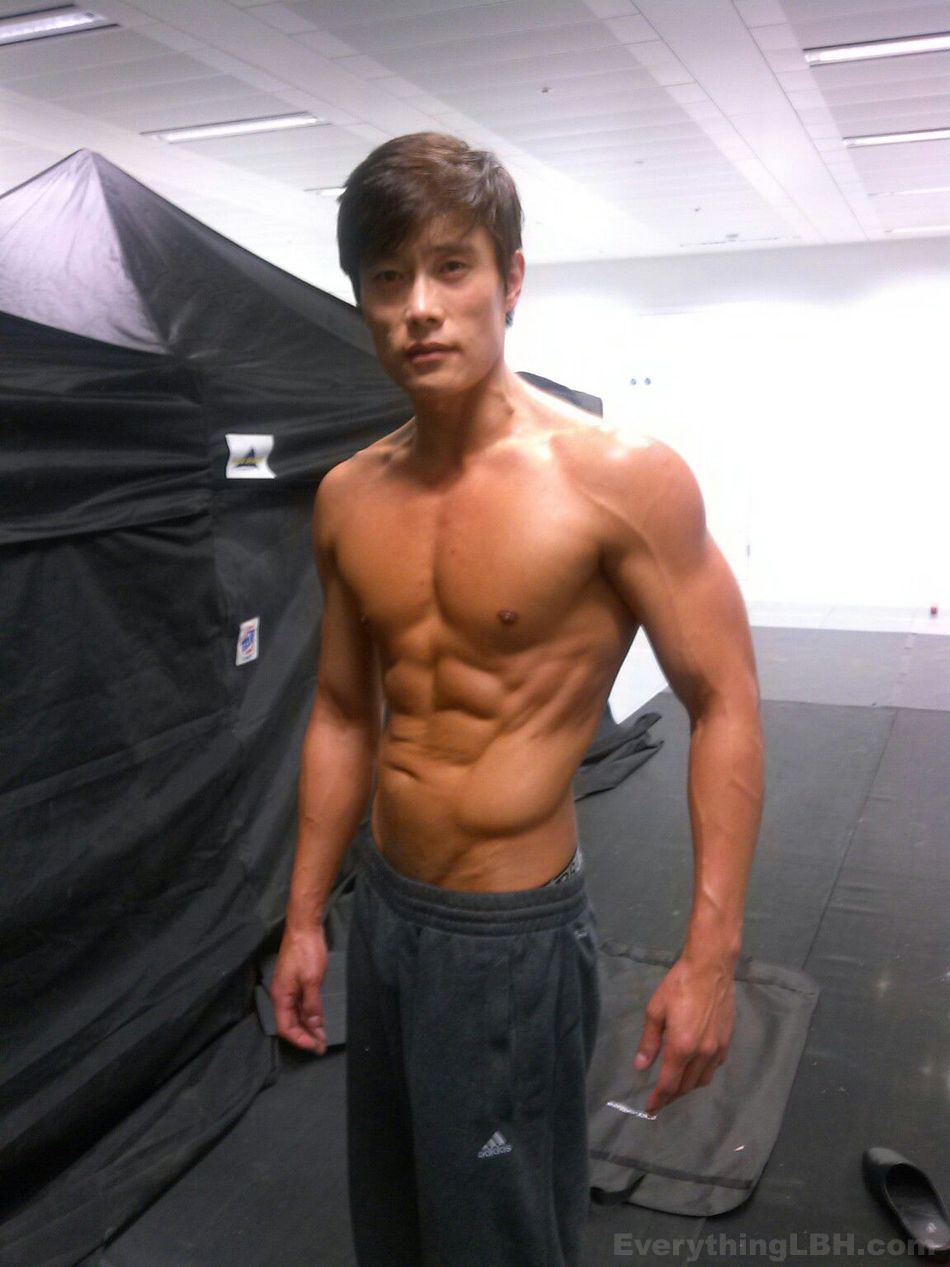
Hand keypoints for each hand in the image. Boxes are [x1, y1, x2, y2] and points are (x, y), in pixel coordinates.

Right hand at [270, 924, 328, 1053]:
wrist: (304, 927)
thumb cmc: (306, 952)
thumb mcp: (311, 980)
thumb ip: (311, 1004)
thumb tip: (313, 1025)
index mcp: (281, 996)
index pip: (285, 1027)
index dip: (299, 1039)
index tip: (315, 1046)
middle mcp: (282, 994)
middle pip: (290, 1023)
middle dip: (305, 1036)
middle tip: (321, 1046)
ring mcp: (288, 988)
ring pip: (296, 1014)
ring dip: (308, 1026)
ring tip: (322, 1037)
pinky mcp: (296, 981)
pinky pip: (300, 1004)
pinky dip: (309, 1014)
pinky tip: (318, 1019)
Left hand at [633, 954, 735, 1113]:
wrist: (711, 968)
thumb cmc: (679, 985)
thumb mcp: (656, 1010)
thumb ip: (649, 1042)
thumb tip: (640, 1066)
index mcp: (682, 1047)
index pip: (669, 1084)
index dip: (658, 1099)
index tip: (650, 1109)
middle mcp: (703, 1053)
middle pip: (687, 1086)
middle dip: (672, 1095)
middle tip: (659, 1097)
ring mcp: (718, 1049)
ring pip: (703, 1080)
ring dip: (688, 1087)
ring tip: (676, 1086)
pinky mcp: (728, 1042)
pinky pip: (714, 1067)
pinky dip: (702, 1074)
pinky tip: (694, 1068)